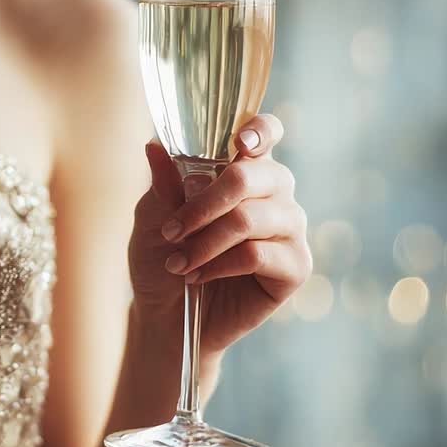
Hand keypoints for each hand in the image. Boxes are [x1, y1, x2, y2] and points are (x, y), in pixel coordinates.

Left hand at [128, 114, 310, 356]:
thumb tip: (154, 146)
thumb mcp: (151, 218)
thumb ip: (162, 184)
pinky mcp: (295, 267)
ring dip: (207, 240)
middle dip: (206, 202)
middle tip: (172, 230)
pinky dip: (220, 264)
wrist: (165, 316)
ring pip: (252, 218)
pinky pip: (259, 254)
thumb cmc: (161, 259)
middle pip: (257, 175)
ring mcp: (289, 229)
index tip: (239, 141)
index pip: (266, 134)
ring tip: (179, 262)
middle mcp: (274, 194)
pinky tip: (198, 276)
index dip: (260, 130)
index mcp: (244, 169)